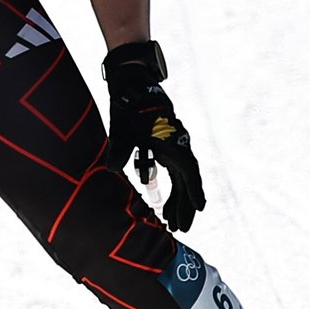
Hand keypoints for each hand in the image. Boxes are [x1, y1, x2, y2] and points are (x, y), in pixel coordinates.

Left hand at [101, 43, 205, 231]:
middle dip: (185, 206)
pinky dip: (173, 185)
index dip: (191, 194)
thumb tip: (112, 170)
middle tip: (181, 229)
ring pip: (181, 176)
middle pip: (186, 180)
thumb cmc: (128, 104)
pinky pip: (175, 169)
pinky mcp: (166, 142)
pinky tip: (165, 199)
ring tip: (173, 220)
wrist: (133, 80)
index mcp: (170, 142)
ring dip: (179, 198)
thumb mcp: (122, 127)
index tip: (196, 212)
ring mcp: (173, 143)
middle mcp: (177, 144)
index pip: (187, 174)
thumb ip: (119, 150)